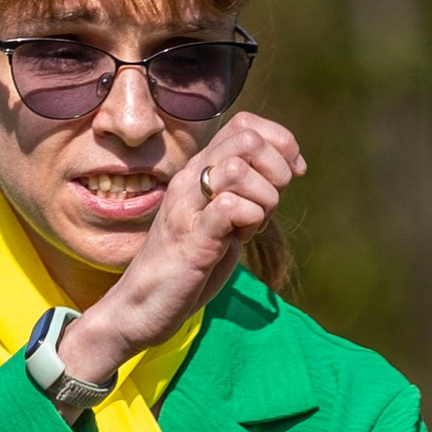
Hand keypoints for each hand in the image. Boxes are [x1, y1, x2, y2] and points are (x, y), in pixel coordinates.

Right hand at [59, 113, 306, 383]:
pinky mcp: (190, 238)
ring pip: (239, 168)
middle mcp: (190, 180)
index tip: (291, 174)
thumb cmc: (186, 267)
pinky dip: (249, 221)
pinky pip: (230, 207)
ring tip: (252, 224)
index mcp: (199, 171)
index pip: (246, 124)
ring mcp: (187, 206)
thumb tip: (288, 171)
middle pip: (247, 138)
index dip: (280, 143)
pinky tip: (240, 239)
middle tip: (271, 204)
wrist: (140, 308)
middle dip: (277, 169)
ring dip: (263, 198)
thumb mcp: (223, 222)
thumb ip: (248, 194)